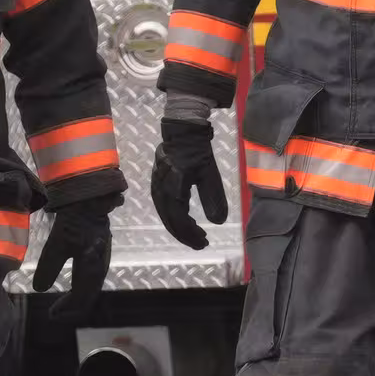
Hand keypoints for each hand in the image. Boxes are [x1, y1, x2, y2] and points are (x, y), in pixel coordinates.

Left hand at [31, 192, 120, 321]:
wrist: (90, 198)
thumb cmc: (73, 221)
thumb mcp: (57, 244)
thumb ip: (49, 268)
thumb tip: (39, 289)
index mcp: (92, 269)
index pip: (80, 298)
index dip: (66, 309)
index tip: (51, 315)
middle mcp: (100, 267)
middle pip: (88, 296)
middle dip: (72, 307)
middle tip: (55, 313)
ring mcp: (102, 258)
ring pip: (91, 286)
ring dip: (77, 297)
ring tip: (63, 303)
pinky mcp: (99, 250)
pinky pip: (92, 276)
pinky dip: (81, 286)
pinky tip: (73, 283)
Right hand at [150, 118, 227, 249]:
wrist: (182, 132)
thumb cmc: (198, 152)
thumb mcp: (210, 174)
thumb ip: (213, 198)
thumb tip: (218, 222)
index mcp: (173, 188)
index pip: (179, 219)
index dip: (191, 233)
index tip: (204, 242)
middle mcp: (160, 189)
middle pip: (170, 220)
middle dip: (185, 235)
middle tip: (201, 243)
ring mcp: (156, 186)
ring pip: (165, 214)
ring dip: (179, 227)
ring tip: (195, 235)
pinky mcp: (157, 183)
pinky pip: (163, 206)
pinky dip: (173, 217)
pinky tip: (185, 220)